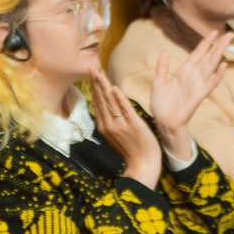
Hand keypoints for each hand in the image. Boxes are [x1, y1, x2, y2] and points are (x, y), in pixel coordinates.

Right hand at [88, 67, 164, 187]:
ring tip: (99, 73)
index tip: (91, 75)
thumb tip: (107, 108)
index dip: (94, 88)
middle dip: (96, 83)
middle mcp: (110, 125)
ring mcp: (121, 125)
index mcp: (105, 126)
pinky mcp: (133, 125)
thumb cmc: (131, 151)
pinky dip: (119, 99)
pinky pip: (125, 110)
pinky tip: (114, 88)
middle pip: (101, 100)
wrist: (142, 165)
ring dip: (104, 86)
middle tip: (91, 68)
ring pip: (110, 102)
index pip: (98, 103)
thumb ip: (110, 121)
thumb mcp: (116, 136)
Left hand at [143, 26, 230, 150]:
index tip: (214, 32)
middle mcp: (193, 76)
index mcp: (183, 71)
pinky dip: (217, 75)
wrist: (164, 122)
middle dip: (218, 44)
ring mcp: (197, 85)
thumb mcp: (158, 82)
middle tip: (230, 33)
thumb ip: (162, 68)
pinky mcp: (199, 95)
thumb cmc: (161, 104)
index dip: (206, 42)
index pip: (197, 53)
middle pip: (209, 56)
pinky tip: (223, 65)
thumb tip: (164, 52)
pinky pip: (210, 84)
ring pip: (211, 65)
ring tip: (228, 42)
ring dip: (220, 53)